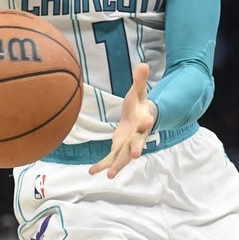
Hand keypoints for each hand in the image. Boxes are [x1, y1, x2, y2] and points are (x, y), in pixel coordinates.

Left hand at [89, 63, 154, 178]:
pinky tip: (91, 172)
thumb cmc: (139, 104)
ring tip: (109, 175)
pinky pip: (111, 158)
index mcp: (143, 119)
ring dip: (117, 164)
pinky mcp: (119, 148)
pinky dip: (102, 165)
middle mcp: (138, 135)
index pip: (146, 120)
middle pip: (138, 142)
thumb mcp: (139, 91)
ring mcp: (128, 144)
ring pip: (124, 156)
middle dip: (136, 148)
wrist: (142, 118)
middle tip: (136, 155)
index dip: (146, 122)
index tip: (147, 122)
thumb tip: (143, 64)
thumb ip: (140, 81)